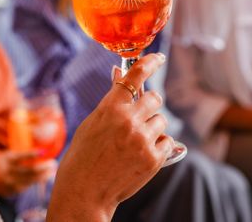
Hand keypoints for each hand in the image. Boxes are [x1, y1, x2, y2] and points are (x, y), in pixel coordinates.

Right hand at [0, 151, 56, 196]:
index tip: (43, 151)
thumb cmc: (5, 161)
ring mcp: (8, 184)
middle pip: (29, 171)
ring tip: (53, 170)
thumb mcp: (11, 155)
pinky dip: (36, 182)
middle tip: (54, 163)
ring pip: (30, 181)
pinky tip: (44, 177)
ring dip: (43, 176)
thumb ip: (25, 155)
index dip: (32, 154)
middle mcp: (7, 172)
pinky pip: (26, 187)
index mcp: (7, 160)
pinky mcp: (10, 192)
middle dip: (44, 167)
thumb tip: (44, 152)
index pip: (21, 157)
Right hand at [47, 53, 172, 221]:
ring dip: (153, 128)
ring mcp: (142, 139)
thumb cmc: (84, 156)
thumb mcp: (93, 122)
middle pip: (154, 98)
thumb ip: (111, 100)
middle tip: (139, 117)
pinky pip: (167, 141)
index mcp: (110, 107)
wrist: (84, 192)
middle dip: (149, 106)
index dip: (150, 63)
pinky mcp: (154, 158)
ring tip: (134, 143)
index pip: (135, 76)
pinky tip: (142, 154)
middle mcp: (128, 120)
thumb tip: (119, 72)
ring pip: (161, 120)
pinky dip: (159, 146)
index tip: (159, 58)